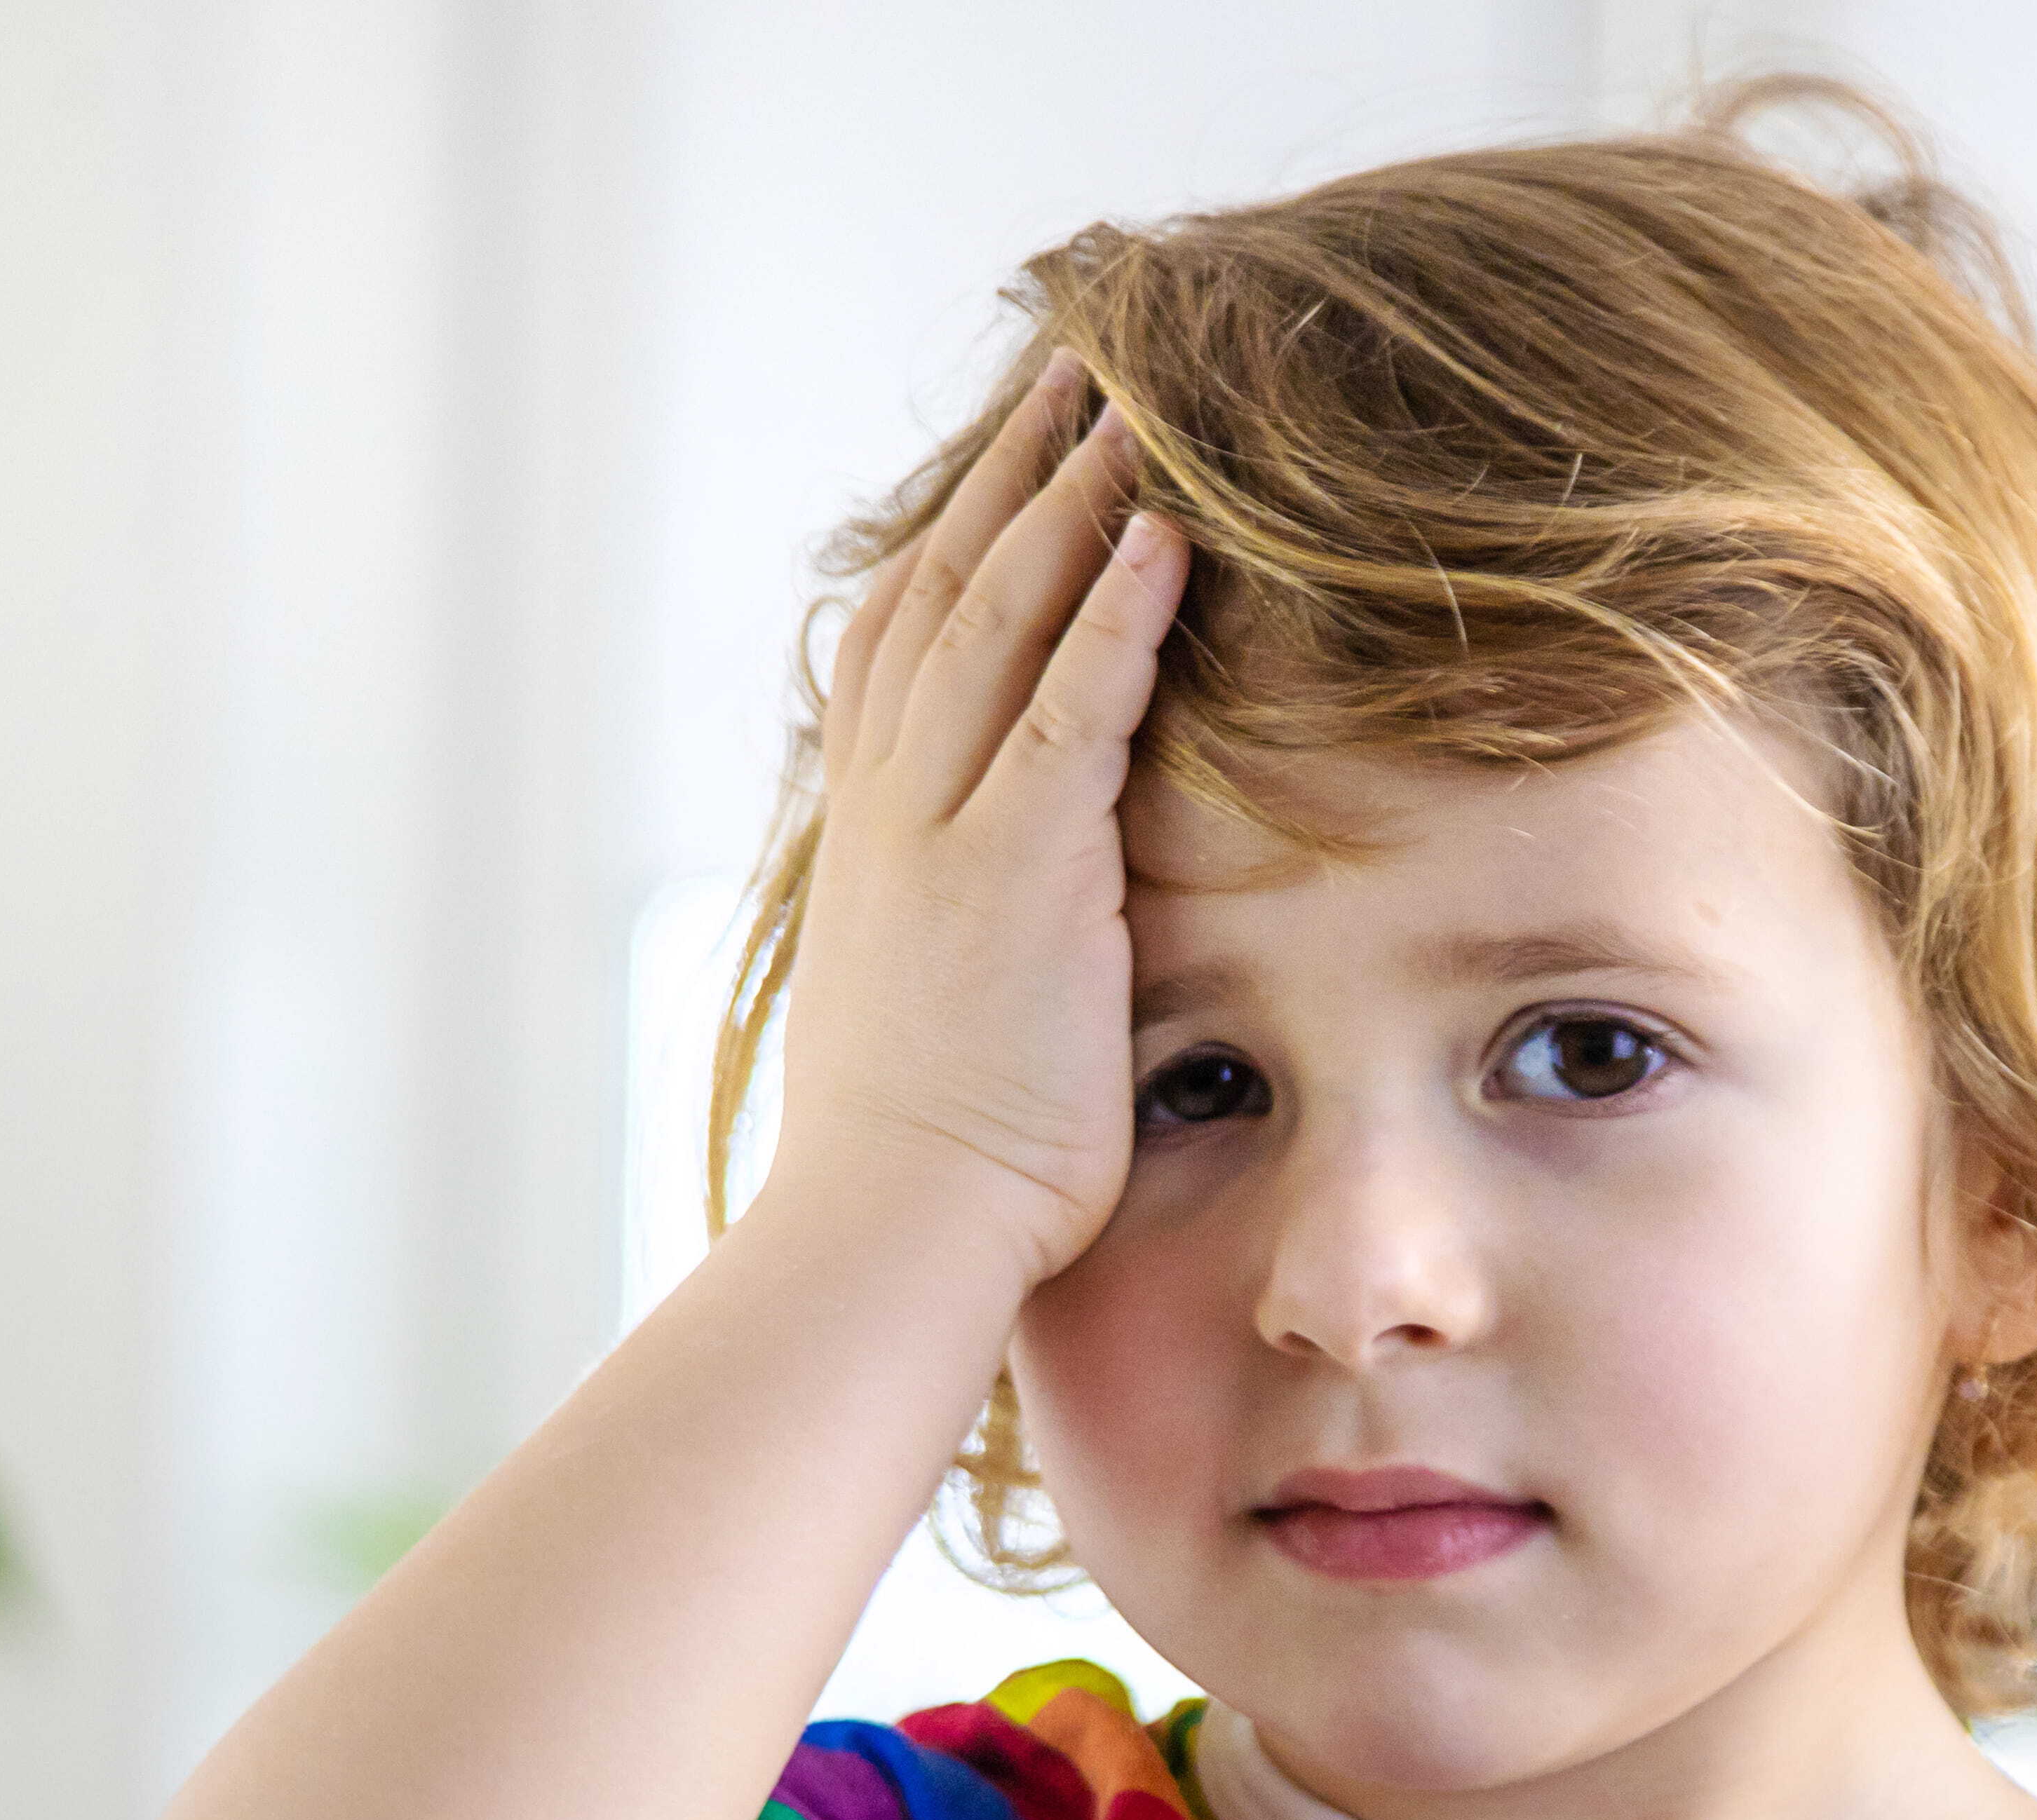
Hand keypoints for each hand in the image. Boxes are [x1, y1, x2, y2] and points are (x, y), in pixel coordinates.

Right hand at [764, 351, 1192, 1291]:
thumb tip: (981, 927)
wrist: (886, 1232)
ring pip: (1001, 622)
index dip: (952, 537)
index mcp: (871, 840)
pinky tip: (1165, 535)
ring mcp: (947, 834)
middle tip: (1072, 370)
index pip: (899, 645)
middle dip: (1012, 476)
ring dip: (1070, 504)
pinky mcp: (1018, 874)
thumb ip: (950, 932)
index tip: (1007, 459)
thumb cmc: (916, 1163)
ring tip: (1131, 404)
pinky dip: (1115, 615)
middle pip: (944, 594)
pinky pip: (1071, 710)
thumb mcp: (917, 1011)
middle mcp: (894, 810)